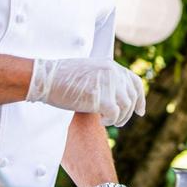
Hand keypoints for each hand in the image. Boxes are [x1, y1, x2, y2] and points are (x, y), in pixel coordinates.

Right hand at [26, 58, 145, 126]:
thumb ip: (104, 79)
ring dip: (119, 117)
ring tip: (109, 121)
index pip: (134, 81)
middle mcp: (112, 71)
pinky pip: (115, 113)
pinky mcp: (100, 96)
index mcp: (110, 65)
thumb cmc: (62, 78)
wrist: (46, 78)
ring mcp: (107, 82)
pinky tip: (102, 121)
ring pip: (126, 106)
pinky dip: (111, 120)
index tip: (140, 111)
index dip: (140, 98)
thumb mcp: (89, 72)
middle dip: (129, 112)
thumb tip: (116, 95)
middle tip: (119, 122)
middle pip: (132, 96)